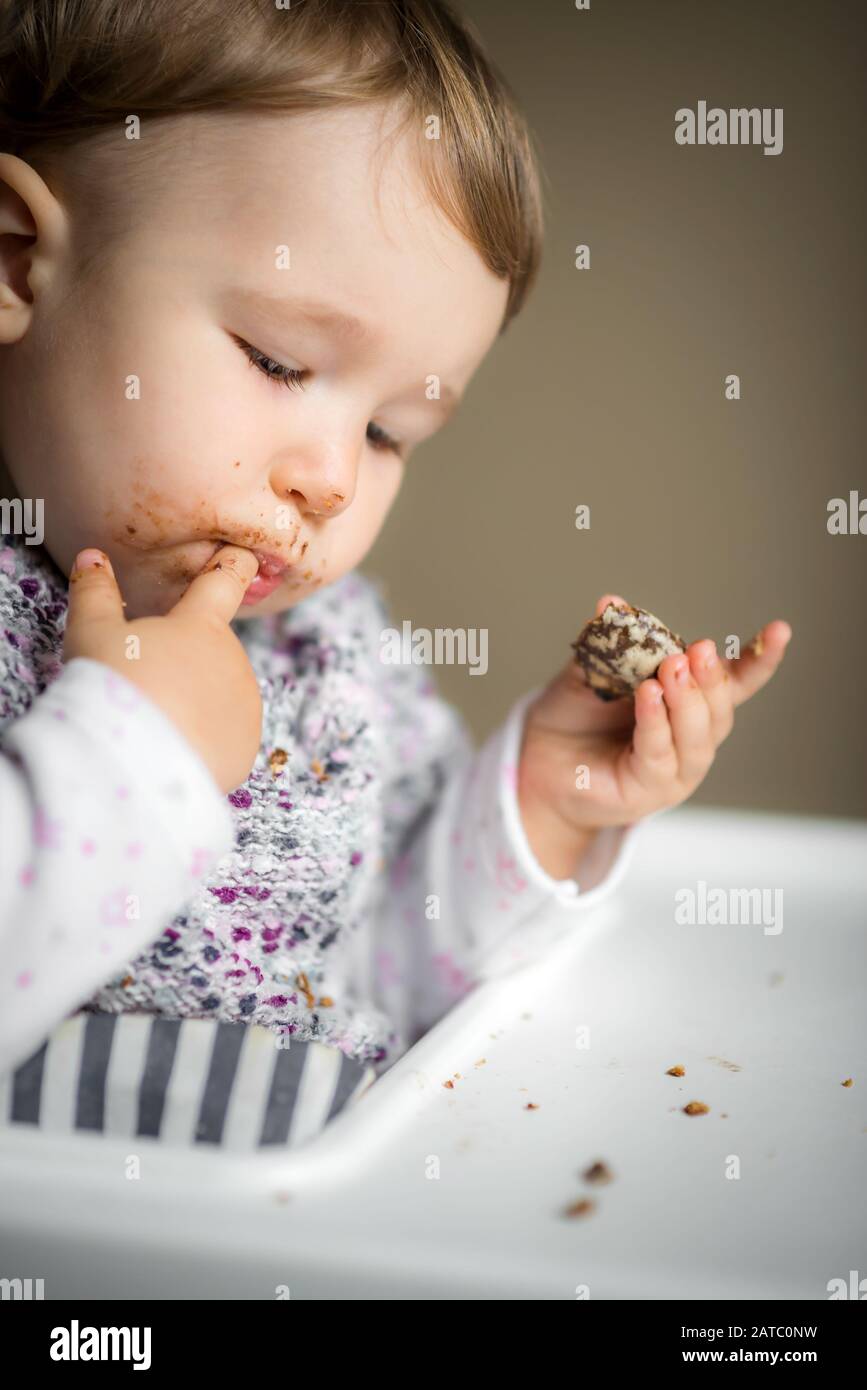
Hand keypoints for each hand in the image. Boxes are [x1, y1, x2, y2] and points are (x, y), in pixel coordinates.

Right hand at [62, 545, 261, 793]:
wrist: (134, 760)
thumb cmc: (112, 686)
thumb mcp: (92, 633)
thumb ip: (94, 591)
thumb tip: (92, 555)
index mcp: (201, 625)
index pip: (223, 582)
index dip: (234, 565)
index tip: (246, 556)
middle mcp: (234, 659)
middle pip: (210, 652)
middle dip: (186, 661)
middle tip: (145, 682)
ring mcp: (245, 705)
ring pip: (220, 695)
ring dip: (196, 702)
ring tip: (156, 721)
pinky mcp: (246, 747)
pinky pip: (226, 738)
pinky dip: (205, 741)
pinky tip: (175, 748)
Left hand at [518, 593, 792, 876]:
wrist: (538, 757)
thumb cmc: (574, 714)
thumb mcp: (593, 669)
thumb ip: (609, 642)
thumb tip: (612, 603)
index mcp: (688, 703)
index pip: (736, 683)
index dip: (759, 659)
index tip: (780, 631)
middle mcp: (691, 738)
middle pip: (719, 710)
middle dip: (712, 678)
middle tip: (697, 650)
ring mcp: (676, 770)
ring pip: (698, 737)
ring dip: (688, 700)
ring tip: (672, 668)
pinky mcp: (649, 791)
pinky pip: (659, 755)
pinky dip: (656, 723)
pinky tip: (649, 696)